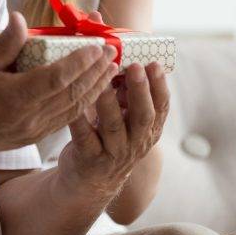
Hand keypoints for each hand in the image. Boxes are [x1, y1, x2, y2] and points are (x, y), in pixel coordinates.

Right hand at [0, 12, 118, 158]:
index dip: (79, 62)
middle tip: (113, 52)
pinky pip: (67, 119)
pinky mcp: (36, 136)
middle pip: (72, 93)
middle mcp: (31, 116)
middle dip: (96, 72)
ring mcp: (35, 129)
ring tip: (111, 70)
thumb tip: (20, 17)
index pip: (57, 78)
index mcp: (16, 97)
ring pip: (74, 109)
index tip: (96, 46)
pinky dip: (84, 104)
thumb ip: (5, 42)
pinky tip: (93, 91)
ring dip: (96, 88)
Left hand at [56, 60, 169, 199]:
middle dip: (140, 91)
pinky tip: (74, 105)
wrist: (91, 180)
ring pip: (114, 127)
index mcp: (148, 129)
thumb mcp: (126, 118)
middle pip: (143, 117)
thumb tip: (120, 54)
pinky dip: (79, 121)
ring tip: (104, 83)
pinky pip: (84, 138)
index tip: (154, 64)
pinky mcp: (89, 159)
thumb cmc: (108, 137)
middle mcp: (135, 142)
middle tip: (135, 67)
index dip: (160, 86)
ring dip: (109, 103)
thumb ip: (127, 93)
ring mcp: (113, 153)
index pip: (161, 107)